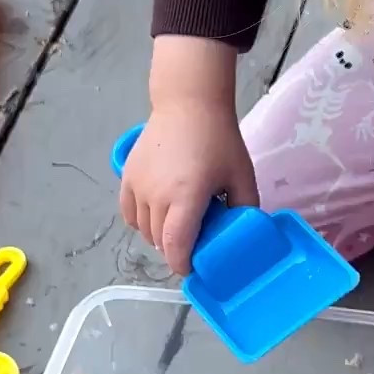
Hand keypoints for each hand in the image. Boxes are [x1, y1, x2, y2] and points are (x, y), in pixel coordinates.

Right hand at [120, 38, 257, 275]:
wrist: (188, 104)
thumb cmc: (219, 139)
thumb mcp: (242, 175)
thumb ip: (246, 207)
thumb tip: (245, 232)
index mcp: (186, 197)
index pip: (176, 246)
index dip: (183, 265)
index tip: (194, 269)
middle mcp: (157, 195)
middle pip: (159, 242)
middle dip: (175, 251)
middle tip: (194, 246)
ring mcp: (137, 186)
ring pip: (143, 230)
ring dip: (159, 237)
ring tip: (178, 228)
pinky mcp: (126, 177)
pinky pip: (129, 213)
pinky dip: (141, 222)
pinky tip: (157, 216)